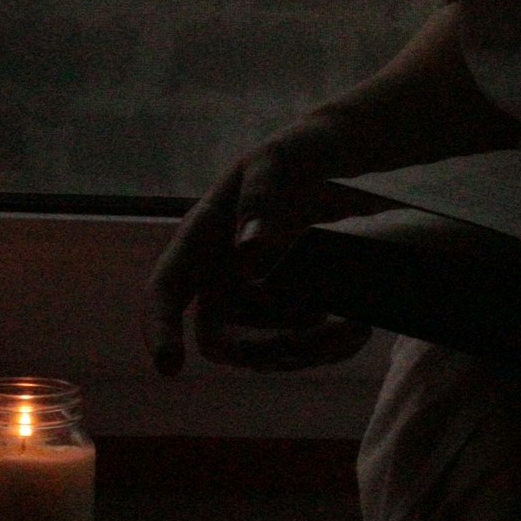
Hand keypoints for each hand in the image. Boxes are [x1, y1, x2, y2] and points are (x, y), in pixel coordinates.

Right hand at [144, 117, 375, 374]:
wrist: (332, 165)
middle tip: (328, 331)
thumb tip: (246, 254)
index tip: (170, 366)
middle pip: (223, 341)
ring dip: (312, 351)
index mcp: (201, 240)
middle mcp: (220, 278)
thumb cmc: (296, 154)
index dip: (160, 328)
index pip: (165, 290)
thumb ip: (260, 199)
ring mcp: (254, 301)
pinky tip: (361, 327)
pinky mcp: (289, 313)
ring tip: (359, 323)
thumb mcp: (279, 160)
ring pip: (268, 353)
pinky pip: (301, 350)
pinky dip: (331, 348)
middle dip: (270, 349)